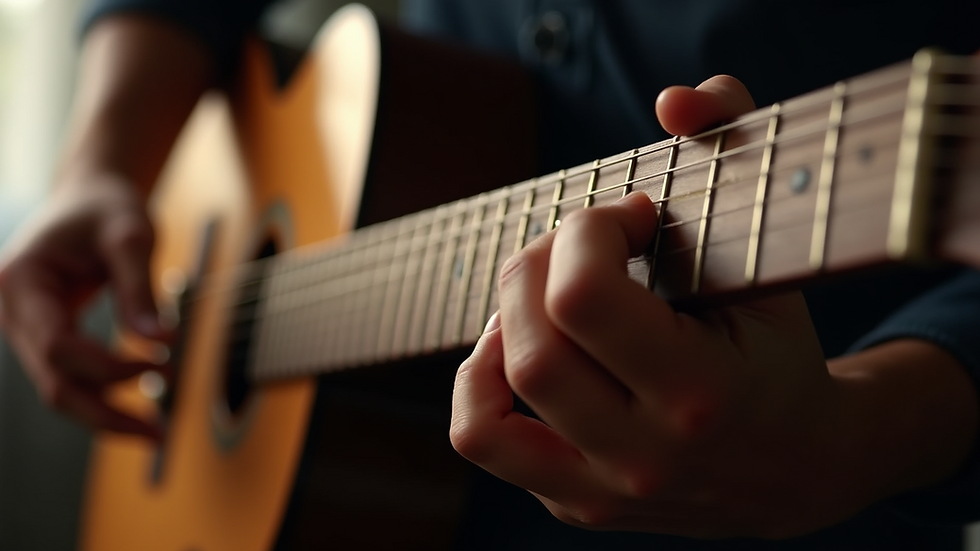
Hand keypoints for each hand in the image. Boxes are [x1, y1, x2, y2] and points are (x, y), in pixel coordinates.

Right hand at [0, 177, 167, 438]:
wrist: (91, 195)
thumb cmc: (108, 207)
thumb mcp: (131, 236)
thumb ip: (141, 289)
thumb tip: (162, 342)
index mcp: (21, 281)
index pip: (56, 344)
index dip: (107, 366)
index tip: (160, 365)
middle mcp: (12, 311)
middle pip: (52, 382)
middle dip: (105, 415)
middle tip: (159, 435)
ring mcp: (24, 328)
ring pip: (59, 389)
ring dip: (107, 413)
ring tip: (157, 430)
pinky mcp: (46, 336)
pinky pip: (71, 376)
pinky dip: (104, 394)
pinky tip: (140, 404)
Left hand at [448, 76, 966, 538]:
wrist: (800, 468)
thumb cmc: (777, 354)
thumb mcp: (771, 256)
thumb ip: (737, 149)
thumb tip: (677, 99)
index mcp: (703, 395)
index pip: (584, 296)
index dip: (586, 229)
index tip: (625, 218)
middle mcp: (647, 455)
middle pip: (533, 344)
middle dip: (538, 263)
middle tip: (580, 246)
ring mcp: (605, 490)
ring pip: (489, 402)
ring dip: (501, 323)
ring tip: (544, 298)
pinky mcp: (573, 503)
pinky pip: (483, 437)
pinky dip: (479, 380)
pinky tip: (517, 347)